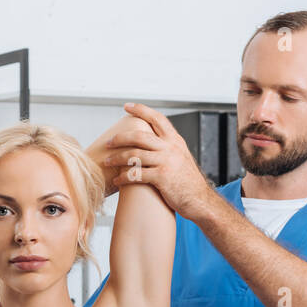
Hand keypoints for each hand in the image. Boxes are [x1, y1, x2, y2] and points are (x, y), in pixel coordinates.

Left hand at [102, 102, 215, 218]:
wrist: (199, 200)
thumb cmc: (189, 182)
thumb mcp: (182, 158)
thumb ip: (169, 148)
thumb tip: (153, 142)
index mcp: (175, 141)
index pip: (157, 118)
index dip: (141, 110)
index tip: (127, 107)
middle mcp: (170, 148)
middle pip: (139, 136)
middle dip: (120, 138)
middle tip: (109, 142)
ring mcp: (166, 162)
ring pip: (134, 155)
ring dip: (117, 158)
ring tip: (107, 162)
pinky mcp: (161, 177)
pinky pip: (136, 174)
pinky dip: (123, 177)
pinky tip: (117, 180)